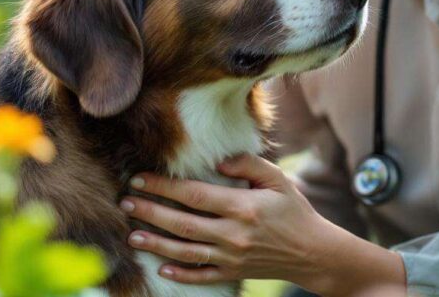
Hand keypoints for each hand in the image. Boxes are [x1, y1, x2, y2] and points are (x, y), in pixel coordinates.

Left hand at [119, 153, 336, 288]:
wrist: (313, 252)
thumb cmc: (294, 210)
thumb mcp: (277, 179)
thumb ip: (248, 164)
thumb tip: (218, 161)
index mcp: (242, 206)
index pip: (195, 195)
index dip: (164, 187)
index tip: (141, 178)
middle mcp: (234, 234)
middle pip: (183, 223)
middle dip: (151, 212)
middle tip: (125, 203)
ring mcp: (231, 257)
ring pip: (186, 252)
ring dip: (156, 244)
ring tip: (132, 236)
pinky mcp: (233, 273)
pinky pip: (202, 276)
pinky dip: (181, 274)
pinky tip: (161, 267)